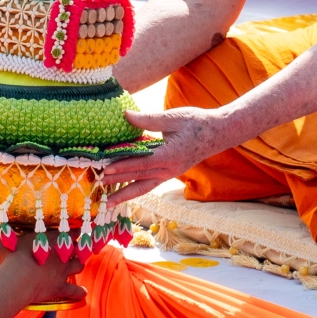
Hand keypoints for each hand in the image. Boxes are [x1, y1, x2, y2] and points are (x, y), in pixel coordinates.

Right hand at [0, 239, 86, 308]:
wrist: (17, 278)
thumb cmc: (11, 257)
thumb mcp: (6, 243)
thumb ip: (4, 237)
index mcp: (51, 238)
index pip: (71, 232)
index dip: (76, 231)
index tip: (78, 231)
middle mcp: (61, 253)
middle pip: (77, 249)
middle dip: (78, 248)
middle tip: (75, 249)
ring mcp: (62, 270)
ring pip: (79, 266)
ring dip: (78, 265)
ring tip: (78, 265)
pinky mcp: (60, 287)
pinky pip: (74, 290)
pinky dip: (79, 292)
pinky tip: (83, 292)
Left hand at [110, 106, 236, 186]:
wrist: (218, 133)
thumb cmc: (197, 122)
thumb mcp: (173, 117)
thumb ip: (148, 119)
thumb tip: (125, 115)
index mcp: (169, 155)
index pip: (141, 163)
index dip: (123, 166)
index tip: (106, 169)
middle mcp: (168, 169)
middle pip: (139, 178)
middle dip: (118, 182)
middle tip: (98, 185)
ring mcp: (169, 173)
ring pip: (144, 186)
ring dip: (125, 194)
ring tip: (108, 202)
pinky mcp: (169, 173)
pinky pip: (150, 183)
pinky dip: (136, 189)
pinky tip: (124, 192)